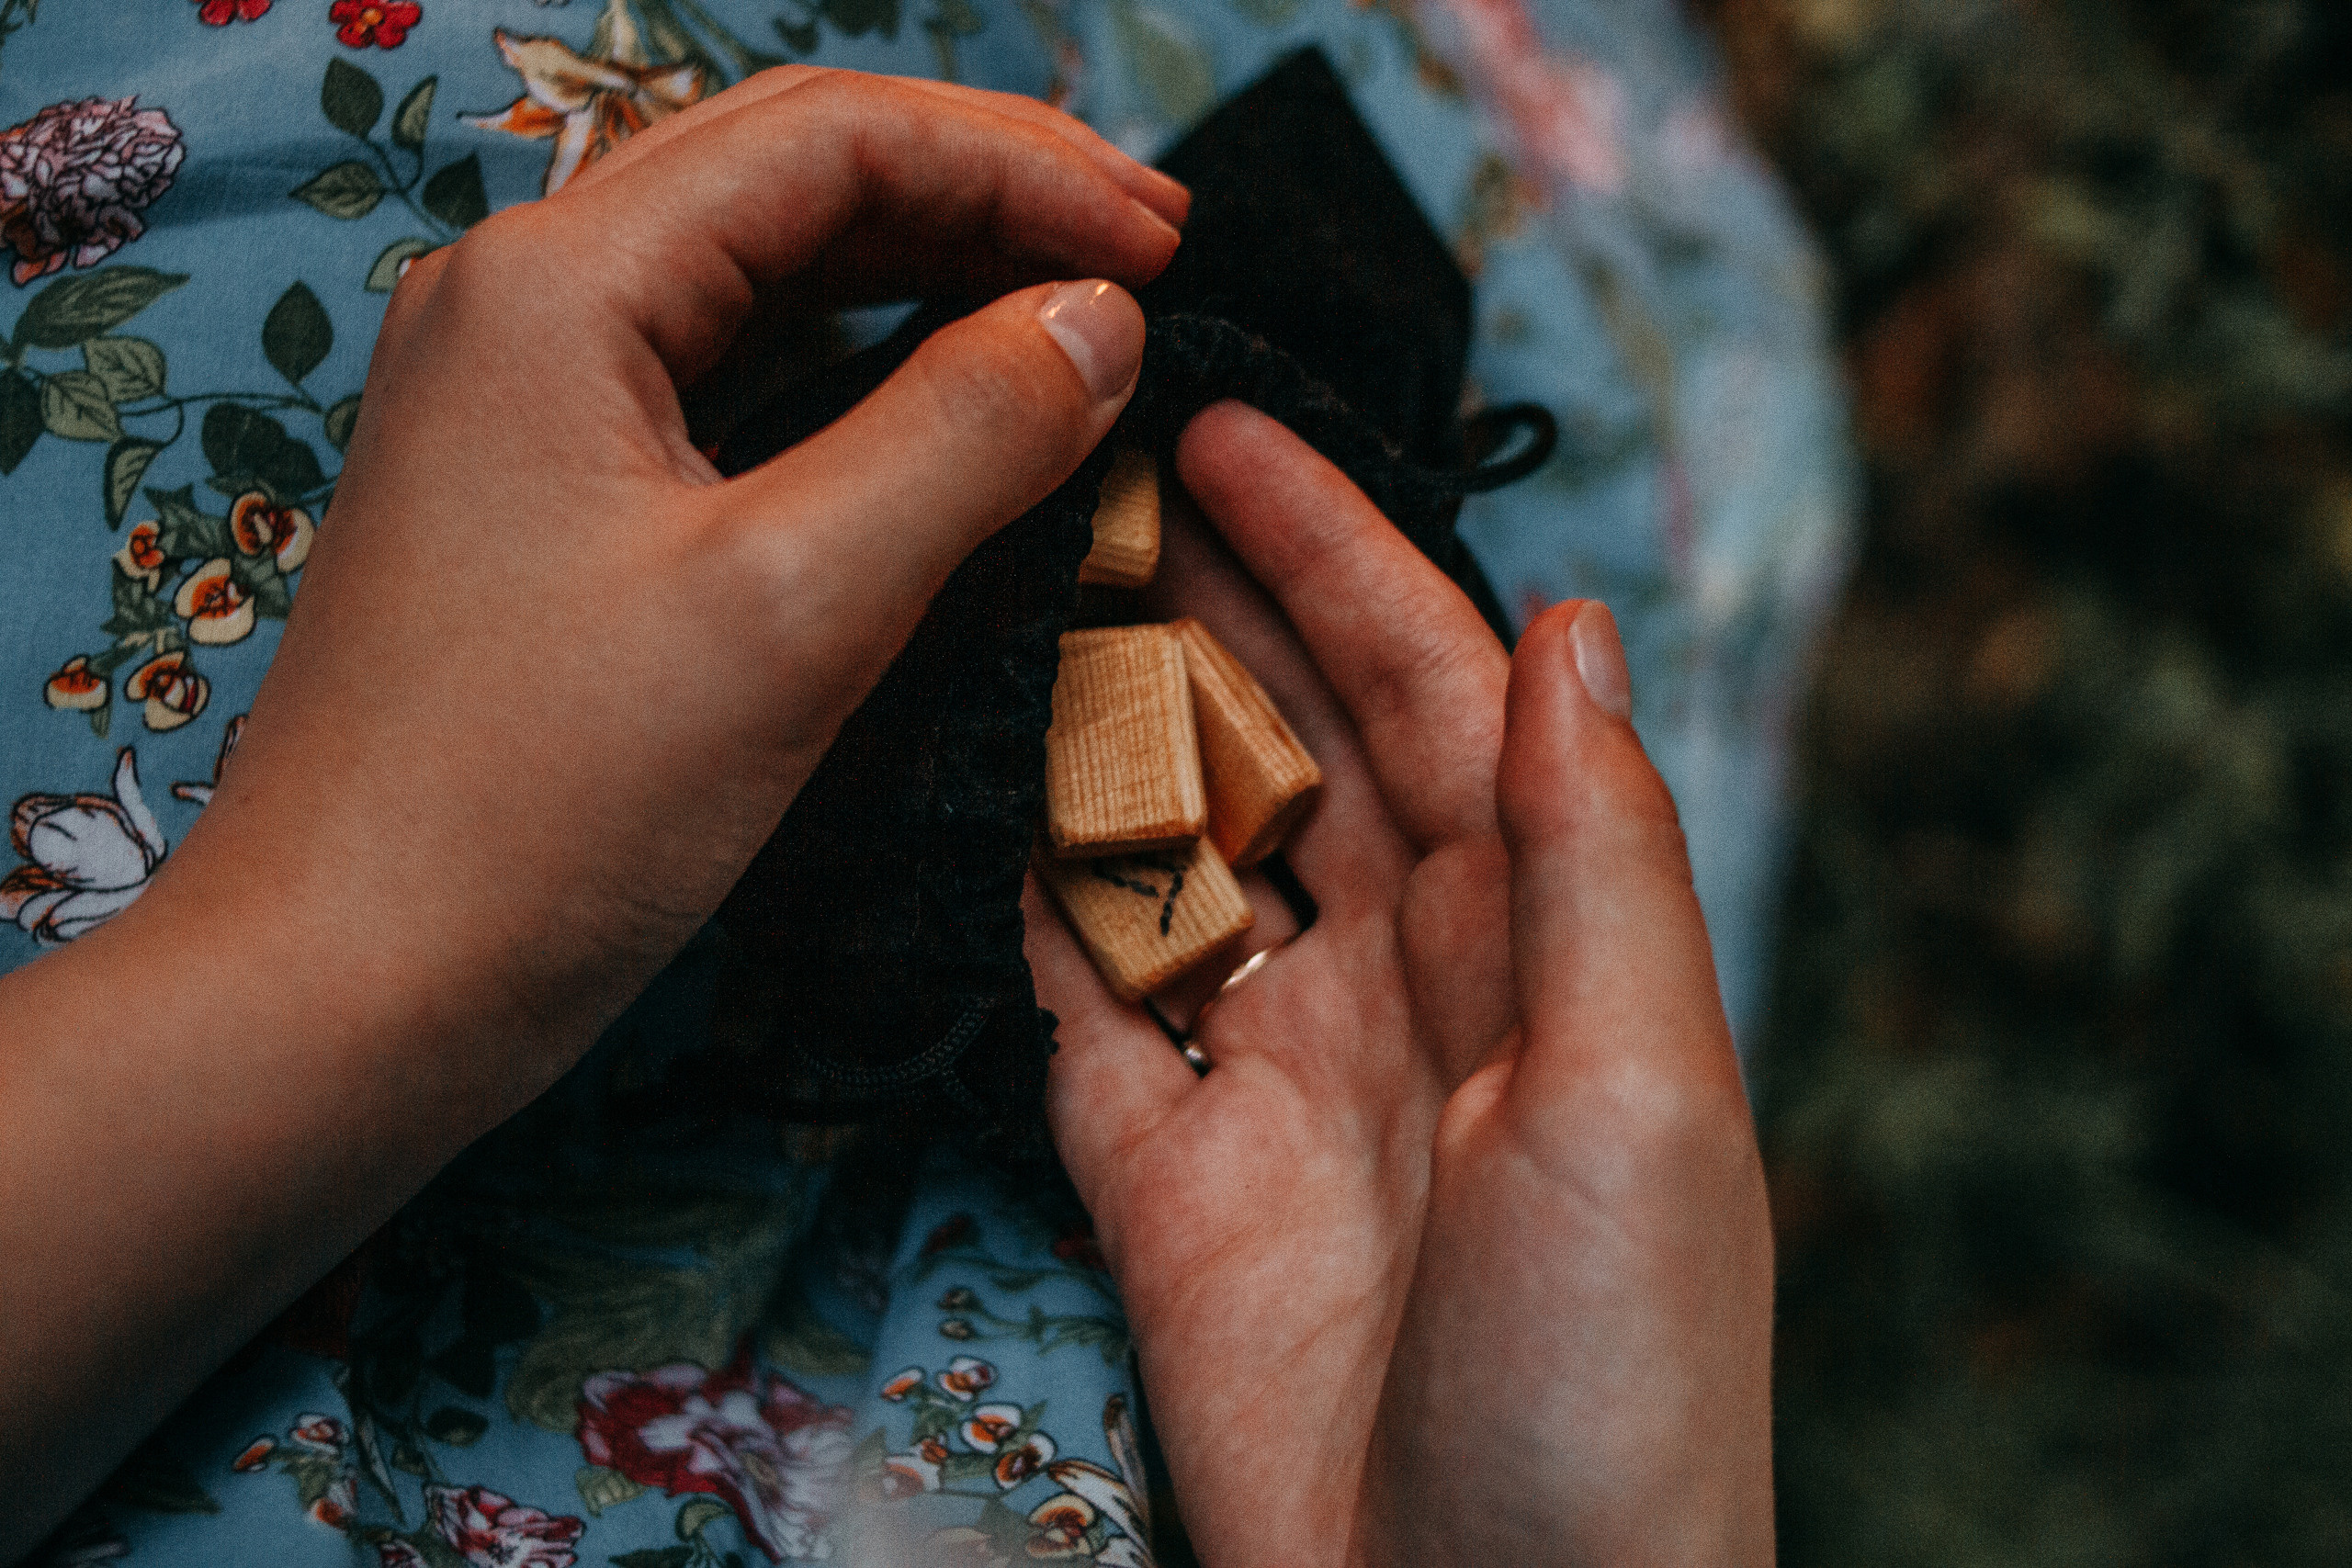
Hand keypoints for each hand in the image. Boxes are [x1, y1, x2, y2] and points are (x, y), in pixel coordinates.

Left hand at [0, 68, 1183, 1554]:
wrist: (336, 1000)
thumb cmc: (538, 812)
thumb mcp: (791, 607)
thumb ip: (964, 436)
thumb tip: (1101, 321)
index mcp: (560, 285)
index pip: (832, 139)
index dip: (1024, 167)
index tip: (1172, 243)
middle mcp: (527, 307)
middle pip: (793, 178)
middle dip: (984, 197)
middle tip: (1152, 257)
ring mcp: (525, 406)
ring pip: (762, 280)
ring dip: (927, 280)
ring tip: (1076, 318)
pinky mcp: (545, 505)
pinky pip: (729, 386)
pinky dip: (860, 380)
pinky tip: (951, 417)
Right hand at [1027, 404, 1774, 1564]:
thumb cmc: (1608, 1381)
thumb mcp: (1633, 1097)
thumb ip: (1597, 858)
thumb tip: (1567, 622)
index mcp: (1533, 945)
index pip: (1434, 692)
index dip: (1341, 556)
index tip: (1233, 433)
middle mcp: (1403, 985)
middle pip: (1294, 745)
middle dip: (1213, 608)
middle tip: (1092, 477)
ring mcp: (1272, 1077)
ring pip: (1179, 851)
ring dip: (1113, 729)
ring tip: (1017, 591)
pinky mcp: (1161, 1178)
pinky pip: (1082, 1004)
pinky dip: (1034, 903)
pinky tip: (979, 801)